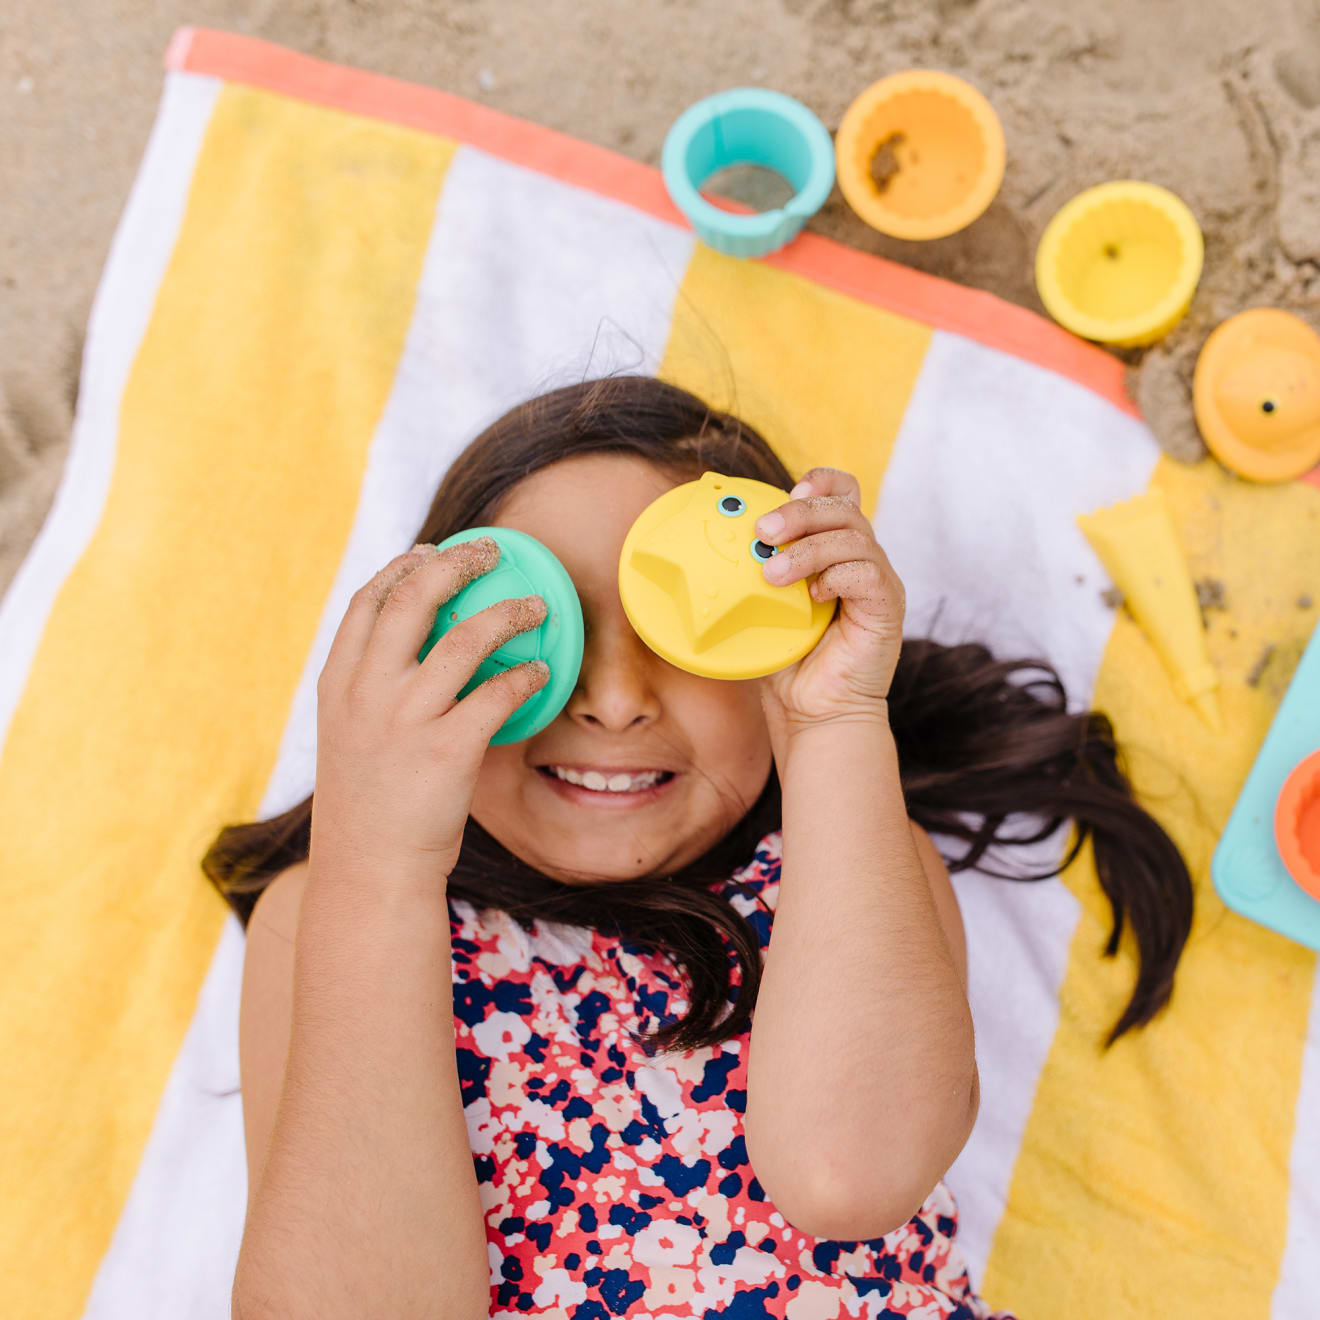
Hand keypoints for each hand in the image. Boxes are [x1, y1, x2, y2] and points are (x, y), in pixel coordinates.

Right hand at [310, 538, 550, 882]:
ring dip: (507, 612)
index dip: (402, 566)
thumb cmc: (368, 806)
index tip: (430, 551)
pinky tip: (541, 670)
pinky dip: (525, 674)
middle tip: (491, 550)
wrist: (369, 871)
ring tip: (537, 606)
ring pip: (464, 637)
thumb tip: (417, 650)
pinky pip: (498, 692)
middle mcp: (367, 692)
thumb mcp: (348, 737)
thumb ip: (370, 691)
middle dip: (456, 563)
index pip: (367, 602)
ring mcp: (405, 719)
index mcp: (337, 684)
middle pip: (413, 598)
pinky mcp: (446, 749)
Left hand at [753, 466, 904, 734]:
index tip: (787, 491)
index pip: (842, 493)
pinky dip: (835, 576)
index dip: (820, 482)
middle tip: (762, 530)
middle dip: (801, 512)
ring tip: (772, 574)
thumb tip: (708, 541)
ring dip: (808, 549)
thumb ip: (751, 571)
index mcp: (837, 550)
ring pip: (854, 537)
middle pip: (845, 507)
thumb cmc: (788, 663)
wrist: (816, 713)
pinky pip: (867, 574)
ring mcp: (878, 582)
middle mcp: (863, 559)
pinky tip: (812, 596)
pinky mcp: (887, 608)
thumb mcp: (762, 607)